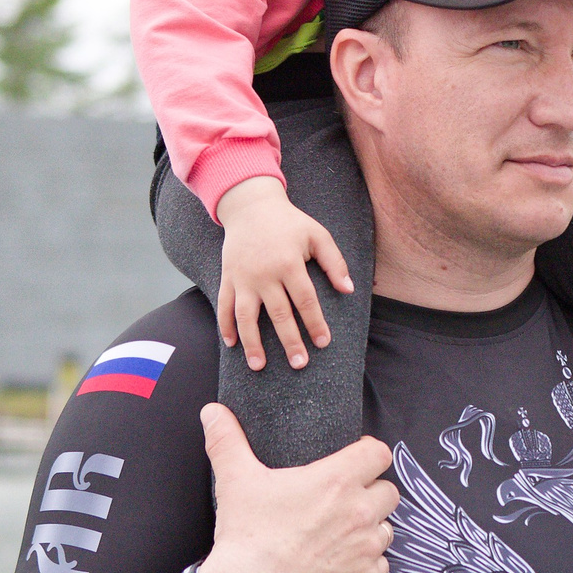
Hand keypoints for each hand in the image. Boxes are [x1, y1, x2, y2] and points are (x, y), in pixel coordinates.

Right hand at [193, 403, 396, 572]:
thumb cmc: (246, 538)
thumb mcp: (235, 481)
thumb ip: (227, 440)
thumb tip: (213, 411)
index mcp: (337, 481)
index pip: (379, 453)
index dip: (367, 455)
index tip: (353, 463)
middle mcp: (360, 512)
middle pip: (388, 491)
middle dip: (370, 494)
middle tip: (343, 503)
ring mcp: (367, 548)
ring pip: (385, 529)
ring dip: (369, 529)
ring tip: (340, 535)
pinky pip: (380, 564)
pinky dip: (365, 564)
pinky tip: (340, 564)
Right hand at [215, 175, 353, 373]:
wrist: (250, 206)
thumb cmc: (289, 223)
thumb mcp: (317, 234)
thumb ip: (334, 262)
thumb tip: (349, 289)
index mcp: (289, 262)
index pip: (305, 299)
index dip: (315, 322)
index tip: (323, 342)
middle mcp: (264, 273)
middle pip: (279, 313)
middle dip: (289, 341)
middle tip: (299, 364)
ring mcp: (243, 277)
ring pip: (246, 316)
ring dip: (252, 342)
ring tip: (259, 365)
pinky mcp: (228, 277)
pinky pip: (224, 305)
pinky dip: (225, 325)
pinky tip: (231, 344)